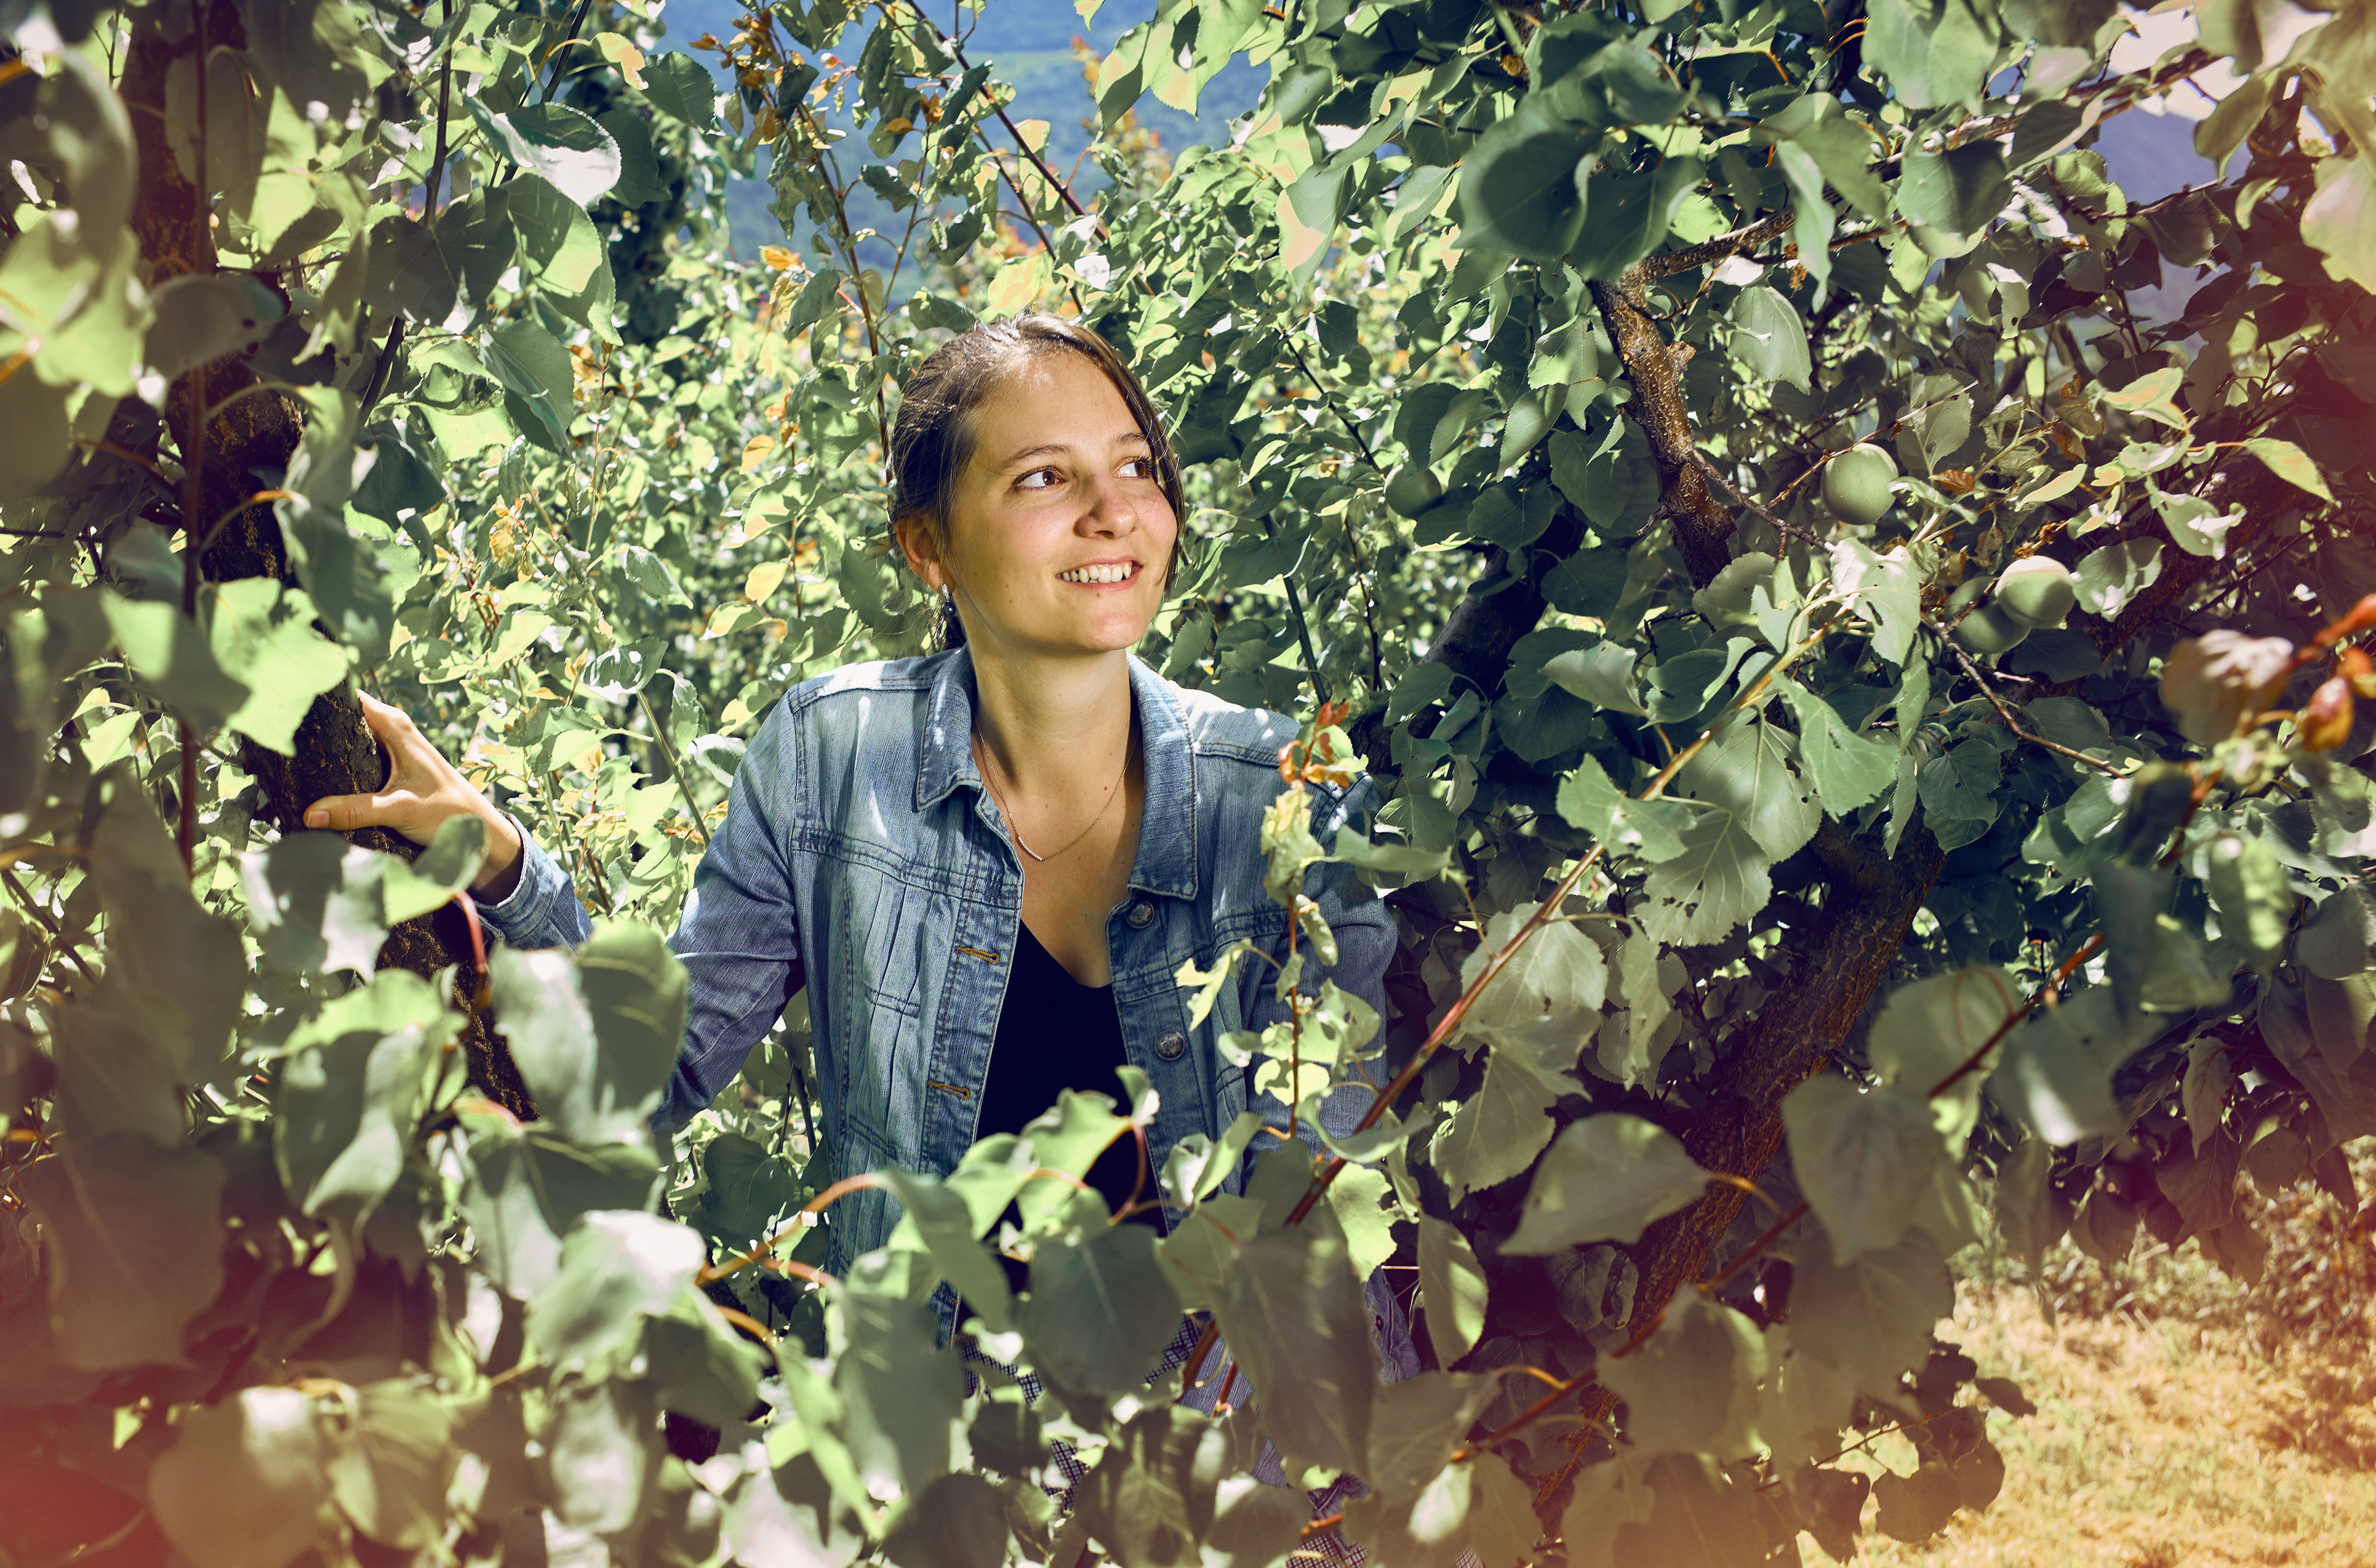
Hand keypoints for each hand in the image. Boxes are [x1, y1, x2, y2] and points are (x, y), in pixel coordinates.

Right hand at [302, 693, 523, 895]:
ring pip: (346, 738)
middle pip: (341, 718)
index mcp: (395, 726)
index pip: (349, 698)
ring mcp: (389, 747)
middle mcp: (392, 729)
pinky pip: (354, 756)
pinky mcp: (388, 767)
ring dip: (321, 747)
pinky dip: (335, 764)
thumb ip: (356, 810)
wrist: (479, 829)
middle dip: (310, 726)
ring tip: (281, 756)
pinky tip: (310, 776)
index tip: (284, 706)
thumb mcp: (400, 808)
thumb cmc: (449, 812)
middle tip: (272, 739)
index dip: (317, 698)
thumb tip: (308, 814)